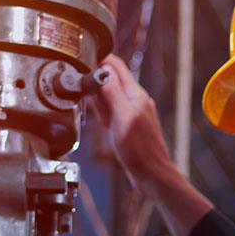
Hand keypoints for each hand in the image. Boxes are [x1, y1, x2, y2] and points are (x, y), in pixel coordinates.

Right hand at [90, 53, 178, 190]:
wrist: (152, 175)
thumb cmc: (140, 151)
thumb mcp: (122, 117)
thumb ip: (112, 92)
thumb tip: (102, 70)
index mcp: (135, 94)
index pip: (116, 65)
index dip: (98, 60)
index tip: (82, 62)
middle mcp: (135, 100)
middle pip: (111, 79)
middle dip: (95, 80)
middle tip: (82, 87)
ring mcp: (133, 112)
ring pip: (111, 95)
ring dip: (98, 97)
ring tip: (91, 107)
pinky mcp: (129, 125)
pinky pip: (113, 111)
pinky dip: (103, 112)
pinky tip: (101, 121)